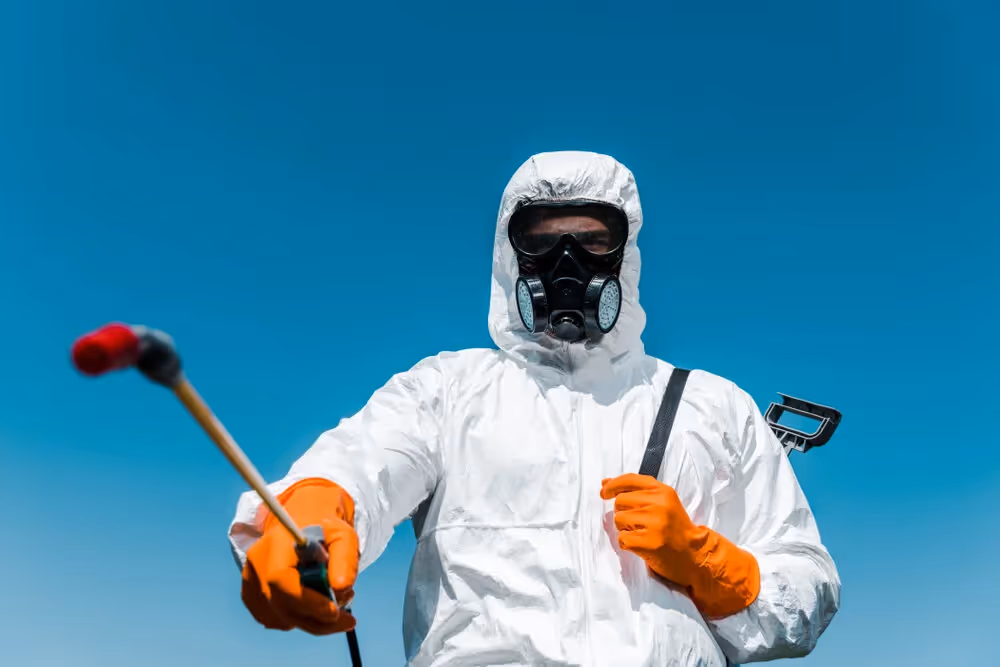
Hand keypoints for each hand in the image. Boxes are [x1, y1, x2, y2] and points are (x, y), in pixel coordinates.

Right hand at [242, 480, 359, 634]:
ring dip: (311, 620)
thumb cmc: (325, 532)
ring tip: (332, 604)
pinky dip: (299, 619)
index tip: (334, 610)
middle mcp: (257, 561)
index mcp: (276, 542)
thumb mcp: (343, 537)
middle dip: (316, 618)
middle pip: (281, 604)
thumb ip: (345, 559)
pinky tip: (314, 604)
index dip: (307, 601)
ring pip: (280, 616)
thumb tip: (340, 587)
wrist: (303, 526)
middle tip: (345, 619)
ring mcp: (250, 579)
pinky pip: (275, 619)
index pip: (281, 579)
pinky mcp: (250, 594)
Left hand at [601, 473, 759, 617]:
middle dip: (623, 512)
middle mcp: (660, 504)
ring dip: (625, 529)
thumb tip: (605, 482)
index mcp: (663, 491)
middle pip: (620, 501)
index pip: (630, 480)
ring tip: (643, 533)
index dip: (613, 485)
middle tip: (639, 522)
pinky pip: (622, 539)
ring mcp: (655, 523)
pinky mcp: (649, 543)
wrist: (694, 555)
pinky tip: (641, 545)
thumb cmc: (676, 529)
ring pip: (619, 520)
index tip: (604, 492)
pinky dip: (627, 543)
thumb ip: (636, 491)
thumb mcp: (663, 502)